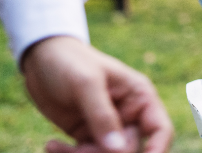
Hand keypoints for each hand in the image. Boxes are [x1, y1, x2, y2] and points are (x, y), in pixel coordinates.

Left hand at [22, 36, 172, 152]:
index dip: (157, 150)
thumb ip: (102, 117)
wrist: (41, 58)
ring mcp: (107, 127)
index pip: (160, 130)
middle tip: (78, 150)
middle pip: (128, 149)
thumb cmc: (70, 62)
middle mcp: (128, 114)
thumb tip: (118, 151)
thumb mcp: (86, 84)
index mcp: (140, 97)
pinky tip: (51, 144)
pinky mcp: (86, 135)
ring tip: (54, 147)